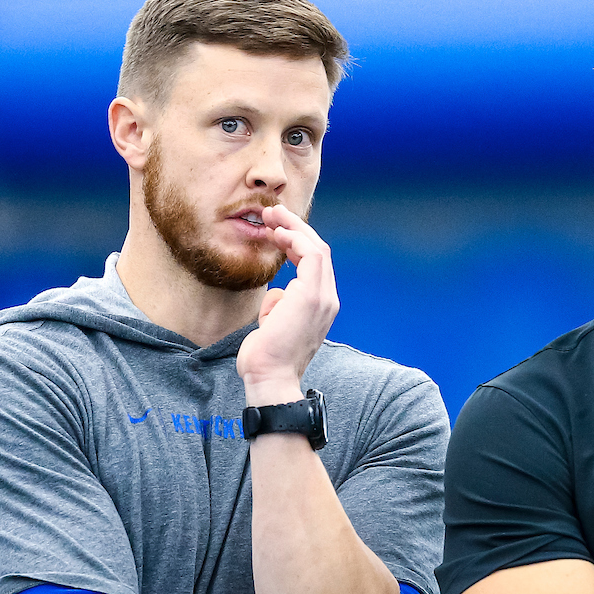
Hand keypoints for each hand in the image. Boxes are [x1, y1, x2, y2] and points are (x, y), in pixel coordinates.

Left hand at [236, 205, 338, 403]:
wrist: (270, 379)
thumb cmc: (266, 358)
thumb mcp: (273, 325)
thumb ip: (278, 307)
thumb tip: (276, 295)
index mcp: (320, 308)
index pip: (315, 266)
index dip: (296, 244)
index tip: (275, 232)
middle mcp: (328, 301)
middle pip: (319, 252)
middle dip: (296, 228)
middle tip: (273, 214)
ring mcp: (323, 298)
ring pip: (317, 249)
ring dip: (294, 228)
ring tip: (273, 216)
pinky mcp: (312, 296)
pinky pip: (311, 255)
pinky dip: (295, 239)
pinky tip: (278, 234)